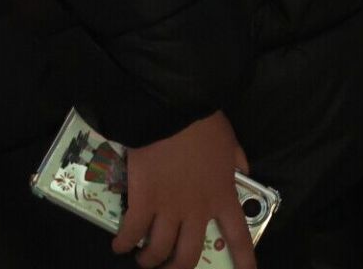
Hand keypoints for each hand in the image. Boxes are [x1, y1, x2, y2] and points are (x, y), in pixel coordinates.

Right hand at [112, 111, 256, 268]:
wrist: (173, 110)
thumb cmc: (203, 124)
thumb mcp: (230, 143)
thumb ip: (237, 162)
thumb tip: (243, 173)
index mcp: (221, 195)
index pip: (238, 234)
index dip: (243, 259)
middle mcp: (197, 209)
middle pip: (188, 255)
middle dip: (176, 268)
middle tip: (169, 267)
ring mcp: (169, 208)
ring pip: (158, 251)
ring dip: (148, 259)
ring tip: (142, 257)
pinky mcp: (143, 201)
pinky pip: (131, 233)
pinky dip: (123, 243)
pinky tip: (119, 244)